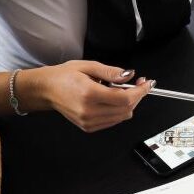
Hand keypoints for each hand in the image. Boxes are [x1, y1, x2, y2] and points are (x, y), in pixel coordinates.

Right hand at [22, 60, 152, 132]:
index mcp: (89, 94)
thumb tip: (129, 75)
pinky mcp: (89, 127)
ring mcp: (89, 122)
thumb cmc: (64, 76)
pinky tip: (113, 99)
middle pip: (127, 109)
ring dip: (129, 103)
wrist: (46, 90)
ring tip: (122, 90)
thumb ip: (111, 72)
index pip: (125, 98)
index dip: (140, 91)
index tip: (147, 83)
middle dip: (137, 96)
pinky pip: (114, 120)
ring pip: (123, 116)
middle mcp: (89, 111)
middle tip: (138, 83)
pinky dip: (120, 110)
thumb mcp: (88, 66)